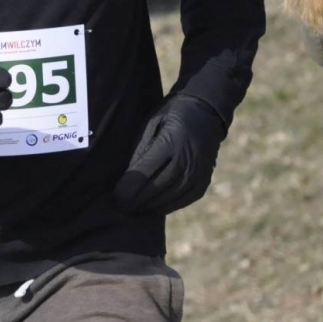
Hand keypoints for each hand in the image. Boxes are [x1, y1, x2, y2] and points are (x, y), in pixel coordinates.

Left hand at [113, 94, 227, 214]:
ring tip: (134, 209)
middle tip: (121, 207)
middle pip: (158, 187)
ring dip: (151, 206)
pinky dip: (168, 206)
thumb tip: (126, 176)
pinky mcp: (205, 180)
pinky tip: (154, 207)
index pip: (146, 171)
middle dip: (137, 200)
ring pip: (171, 197)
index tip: (116, 196)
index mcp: (171, 141)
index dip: (129, 187)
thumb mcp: (151, 123)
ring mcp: (198, 172)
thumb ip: (140, 149)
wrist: (206, 112)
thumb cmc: (171, 115)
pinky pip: (185, 199)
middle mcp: (187, 159)